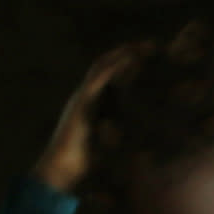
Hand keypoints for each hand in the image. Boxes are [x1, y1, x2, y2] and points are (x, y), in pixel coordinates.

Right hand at [35, 41, 143, 194]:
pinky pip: (97, 80)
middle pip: (106, 66)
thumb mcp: (112, 143)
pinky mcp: (81, 103)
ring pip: (101, 68)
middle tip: (150, 44)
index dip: (128, 63)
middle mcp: (87, 97)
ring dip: (121, 55)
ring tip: (141, 46)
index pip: (111, 76)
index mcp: (95, 104)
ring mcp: (82, 98)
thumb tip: (149, 144)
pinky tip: (128, 58)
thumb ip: (124, 135)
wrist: (62, 169)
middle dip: (127, 53)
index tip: (149, 55)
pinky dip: (113, 67)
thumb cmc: (87, 162)